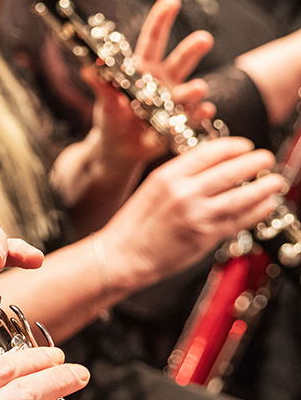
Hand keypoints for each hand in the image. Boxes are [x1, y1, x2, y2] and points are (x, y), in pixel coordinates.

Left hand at [87, 0, 215, 166]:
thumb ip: (101, 87)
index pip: (153, 39)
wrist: (119, 150)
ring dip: (194, 88)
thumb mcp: (105, 103)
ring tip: (196, 88)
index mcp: (142, 69)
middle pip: (180, 59)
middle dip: (192, 49)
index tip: (171, 0)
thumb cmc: (110, 120)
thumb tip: (87, 69)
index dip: (161, 19)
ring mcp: (174, 101)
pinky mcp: (180, 122)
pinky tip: (203, 111)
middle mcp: (163, 80)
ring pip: (190, 88)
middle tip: (203, 39)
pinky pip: (193, 116)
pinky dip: (198, 114)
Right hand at [100, 135, 285, 289]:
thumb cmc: (134, 224)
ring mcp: (196, 215)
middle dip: (254, 162)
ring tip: (275, 181)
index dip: (232, 147)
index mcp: (167, 176)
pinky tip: (266, 205)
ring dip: (263, 187)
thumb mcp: (151, 188)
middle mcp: (183, 193)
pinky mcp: (205, 236)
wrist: (123, 254)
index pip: (208, 153)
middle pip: (229, 172)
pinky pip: (239, 220)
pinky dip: (257, 211)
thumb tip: (211, 168)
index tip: (245, 146)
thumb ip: (180, 177)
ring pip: (240, 196)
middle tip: (266, 158)